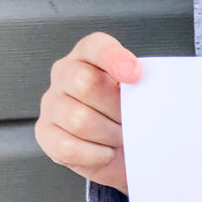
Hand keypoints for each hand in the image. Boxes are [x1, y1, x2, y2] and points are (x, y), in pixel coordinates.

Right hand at [34, 32, 140, 194]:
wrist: (120, 150)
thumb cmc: (129, 115)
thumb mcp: (140, 94)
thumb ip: (143, 85)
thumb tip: (154, 91)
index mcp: (89, 56)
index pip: (96, 46)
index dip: (114, 59)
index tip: (135, 74)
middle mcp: (65, 74)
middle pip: (86, 83)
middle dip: (116, 108)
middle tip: (131, 120)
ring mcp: (52, 103)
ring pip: (79, 119)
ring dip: (109, 135)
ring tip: (119, 136)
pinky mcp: (46, 133)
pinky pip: (70, 147)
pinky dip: (96, 155)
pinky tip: (105, 151)